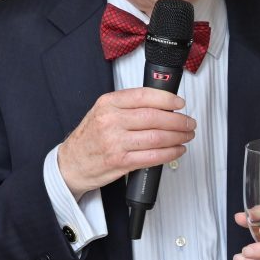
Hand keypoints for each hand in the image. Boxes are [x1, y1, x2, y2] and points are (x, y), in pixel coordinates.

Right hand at [56, 88, 195, 196]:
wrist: (71, 163)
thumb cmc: (89, 138)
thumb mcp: (102, 112)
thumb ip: (127, 106)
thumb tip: (161, 104)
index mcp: (108, 104)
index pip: (144, 96)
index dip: (167, 99)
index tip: (179, 104)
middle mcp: (111, 121)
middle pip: (155, 117)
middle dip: (178, 120)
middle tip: (189, 122)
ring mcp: (115, 142)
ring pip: (157, 137)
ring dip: (178, 137)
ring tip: (186, 136)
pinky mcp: (121, 162)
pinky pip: (153, 157)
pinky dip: (170, 153)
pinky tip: (176, 150)